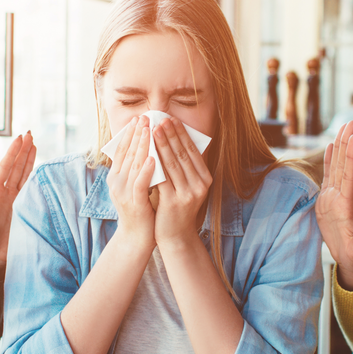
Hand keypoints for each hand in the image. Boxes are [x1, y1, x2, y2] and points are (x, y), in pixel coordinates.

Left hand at [0, 131, 36, 268]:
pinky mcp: (23, 208)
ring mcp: (14, 200)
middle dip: (22, 150)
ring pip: (23, 174)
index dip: (13, 153)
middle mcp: (4, 193)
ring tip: (33, 144)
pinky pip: (30, 188)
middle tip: (29, 134)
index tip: (20, 139)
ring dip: (28, 160)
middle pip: (15, 167)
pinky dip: (34, 176)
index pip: (5, 167)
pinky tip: (38, 167)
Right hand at [107, 116, 156, 249]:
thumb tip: (150, 147)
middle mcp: (116, 182)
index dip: (130, 133)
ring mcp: (123, 192)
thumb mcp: (137, 184)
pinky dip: (146, 170)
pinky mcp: (134, 203)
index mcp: (116, 176)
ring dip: (143, 146)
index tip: (139, 118)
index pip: (122, 150)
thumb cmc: (141, 208)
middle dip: (137, 134)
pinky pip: (140, 183)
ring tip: (151, 130)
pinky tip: (154, 159)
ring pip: (133, 164)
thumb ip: (139, 168)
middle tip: (145, 117)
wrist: (137, 237)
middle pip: (127, 153)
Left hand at [153, 118, 211, 248]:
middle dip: (171, 135)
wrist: (176, 235)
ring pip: (172, 164)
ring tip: (153, 129)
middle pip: (182, 155)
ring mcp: (188, 194)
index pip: (192, 151)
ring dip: (162, 144)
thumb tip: (172, 139)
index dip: (181, 134)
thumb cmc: (177, 207)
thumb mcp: (186, 186)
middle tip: (160, 118)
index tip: (171, 119)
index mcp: (205, 179)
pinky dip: (154, 163)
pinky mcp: (174, 202)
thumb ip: (183, 167)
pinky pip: (162, 177)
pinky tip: (147, 152)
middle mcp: (200, 186)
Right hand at [317, 122, 352, 289]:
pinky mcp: (328, 201)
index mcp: (347, 206)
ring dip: (340, 147)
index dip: (351, 157)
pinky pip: (328, 176)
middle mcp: (342, 197)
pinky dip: (329, 161)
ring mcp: (335, 197)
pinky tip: (330, 146)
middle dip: (347, 144)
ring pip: (338, 167)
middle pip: (345, 165)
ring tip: (342, 127)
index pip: (350, 177)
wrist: (352, 261)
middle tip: (351, 121)